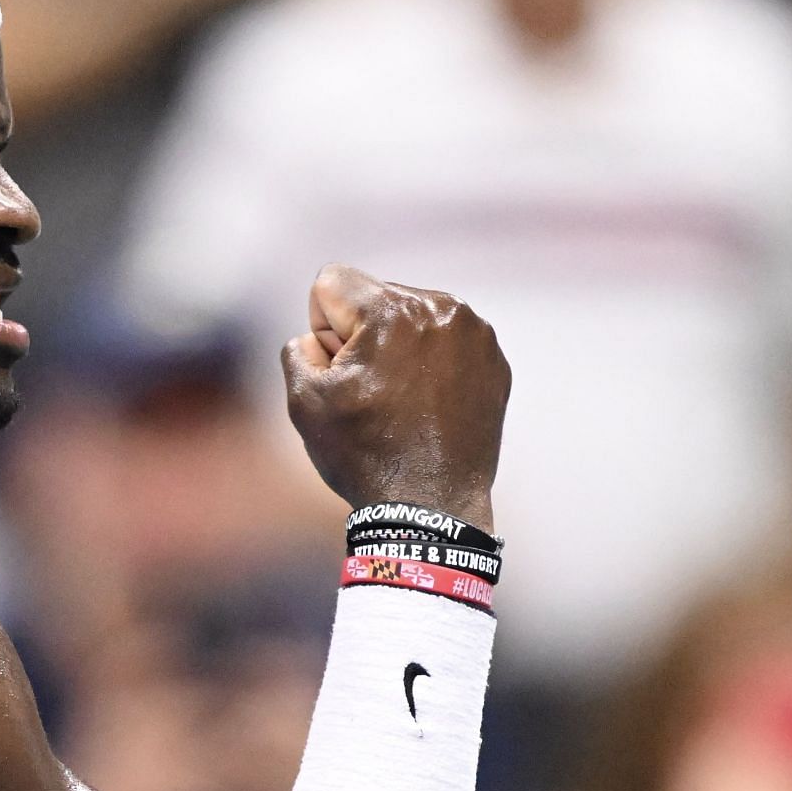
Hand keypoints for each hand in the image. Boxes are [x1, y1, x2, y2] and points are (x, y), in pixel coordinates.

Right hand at [282, 264, 509, 530]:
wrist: (432, 508)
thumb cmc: (364, 456)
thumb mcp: (304, 401)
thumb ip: (298, 348)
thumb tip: (318, 337)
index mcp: (391, 312)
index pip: (333, 281)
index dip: (322, 327)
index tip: (339, 370)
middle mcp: (439, 308)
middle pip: (374, 294)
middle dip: (360, 333)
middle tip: (369, 392)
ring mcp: (474, 332)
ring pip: (410, 313)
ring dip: (396, 345)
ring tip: (399, 400)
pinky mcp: (493, 357)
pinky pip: (444, 338)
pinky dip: (430, 362)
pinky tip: (426, 403)